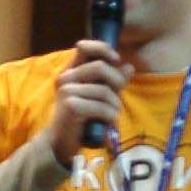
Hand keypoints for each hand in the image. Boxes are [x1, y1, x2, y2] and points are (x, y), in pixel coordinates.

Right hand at [45, 39, 131, 162]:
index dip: (103, 49)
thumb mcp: (98, 96)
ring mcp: (67, 91)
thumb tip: (129, 67)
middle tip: (118, 98)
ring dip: (115, 106)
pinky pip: (102, 107)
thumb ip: (112, 82)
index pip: (85, 48)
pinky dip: (110, 117)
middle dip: (117, 82)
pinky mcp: (71, 107)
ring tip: (111, 115)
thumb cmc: (80, 118)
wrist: (60, 142)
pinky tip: (107, 123)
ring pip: (105, 91)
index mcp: (71, 71)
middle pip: (100, 67)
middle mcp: (66, 78)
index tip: (116, 60)